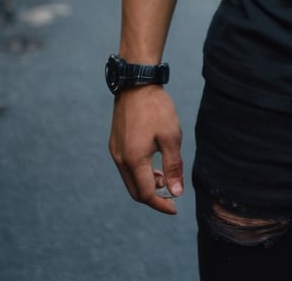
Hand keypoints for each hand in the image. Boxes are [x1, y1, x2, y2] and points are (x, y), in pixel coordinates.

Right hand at [109, 87, 183, 213]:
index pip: (146, 194)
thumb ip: (173, 166)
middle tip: (171, 197)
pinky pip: (126, 168)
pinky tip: (153, 165)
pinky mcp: (115, 143)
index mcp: (134, 160)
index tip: (175, 208)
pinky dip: (139, 173)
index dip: (161, 204)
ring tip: (164, 179)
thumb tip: (176, 192)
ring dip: (146, 185)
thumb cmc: (156, 108)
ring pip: (129, 180)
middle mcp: (120, 159)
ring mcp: (115, 151)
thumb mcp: (171, 137)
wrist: (136, 84)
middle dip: (153, 198)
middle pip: (135, 191)